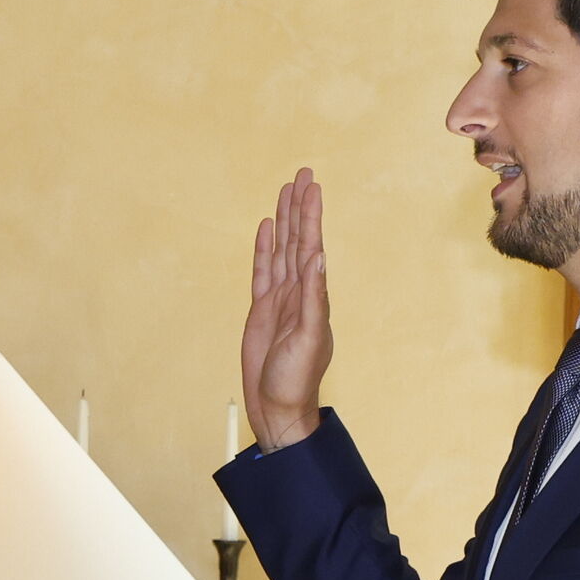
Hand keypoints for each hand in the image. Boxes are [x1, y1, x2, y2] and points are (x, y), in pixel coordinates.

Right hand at [241, 169, 331, 449]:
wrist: (277, 407)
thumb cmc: (296, 379)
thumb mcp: (308, 338)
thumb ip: (313, 299)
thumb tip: (317, 259)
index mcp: (313, 295)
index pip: (311, 246)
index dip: (310, 216)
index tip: (311, 186)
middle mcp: (298, 291)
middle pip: (296, 239)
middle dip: (299, 207)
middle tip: (301, 173)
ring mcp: (279, 299)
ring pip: (280, 249)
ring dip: (283, 221)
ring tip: (284, 190)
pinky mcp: (261, 309)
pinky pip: (262, 271)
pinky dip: (264, 248)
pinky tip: (265, 228)